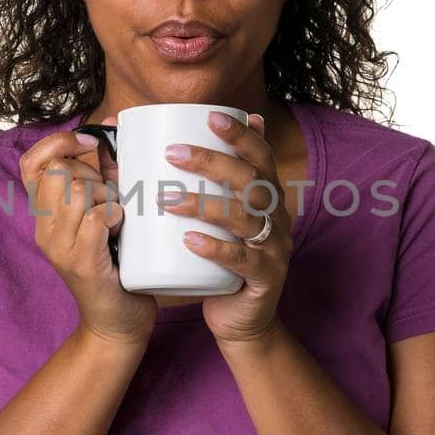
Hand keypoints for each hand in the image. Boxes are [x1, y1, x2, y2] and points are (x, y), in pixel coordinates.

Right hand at [20, 114, 156, 346]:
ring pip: (76, 192)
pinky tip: (121, 231)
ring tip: (118, 218)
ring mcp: (59, 248)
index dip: (58, 142)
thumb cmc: (117, 264)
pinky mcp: (81, 263)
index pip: (31, 162)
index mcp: (45, 215)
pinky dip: (115, 216)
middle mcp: (44, 230)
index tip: (91, 145)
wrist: (117, 323)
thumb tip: (112, 124)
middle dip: (91, 175)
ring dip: (106, 197)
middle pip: (57, 172)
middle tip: (111, 199)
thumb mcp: (104, 212)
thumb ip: (104, 174)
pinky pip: (95, 218)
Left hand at [156, 112, 289, 344]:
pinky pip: (242, 260)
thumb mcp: (213, 220)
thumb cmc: (220, 260)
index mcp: (267, 196)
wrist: (240, 318)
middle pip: (251, 180)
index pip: (260, 156)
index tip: (210, 116)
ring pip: (245, 217)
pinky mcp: (265, 278)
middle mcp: (277, 217)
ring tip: (168, 198)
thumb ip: (197, 185)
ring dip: (205, 204)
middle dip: (213, 162)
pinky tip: (191, 241)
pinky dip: (216, 249)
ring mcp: (274, 247)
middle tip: (172, 152)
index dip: (240, 134)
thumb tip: (158, 144)